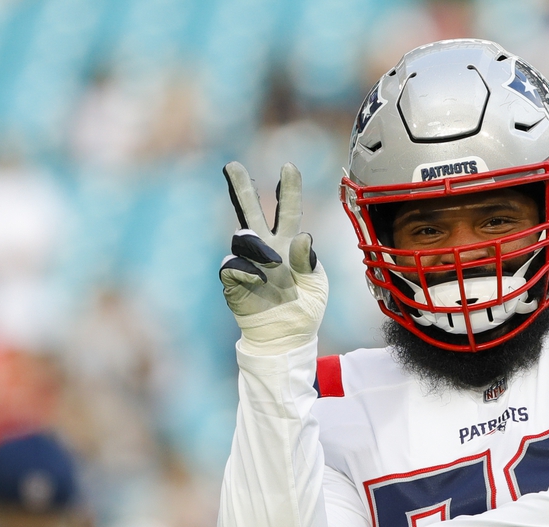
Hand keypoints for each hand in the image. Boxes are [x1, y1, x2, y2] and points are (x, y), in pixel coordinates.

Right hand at [220, 161, 328, 354]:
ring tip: (273, 262)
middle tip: (232, 165)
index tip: (288, 166)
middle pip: (250, 210)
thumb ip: (309, 261)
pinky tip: (260, 281)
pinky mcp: (233, 280)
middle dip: (241, 187)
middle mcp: (266, 248)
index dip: (288, 189)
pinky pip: (232, 265)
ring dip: (258, 245)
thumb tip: (302, 236)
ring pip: (242, 236)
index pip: (288, 211)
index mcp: (289, 244)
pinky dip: (247, 270)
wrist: (288, 338)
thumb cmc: (305, 309)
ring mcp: (248, 263)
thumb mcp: (317, 285)